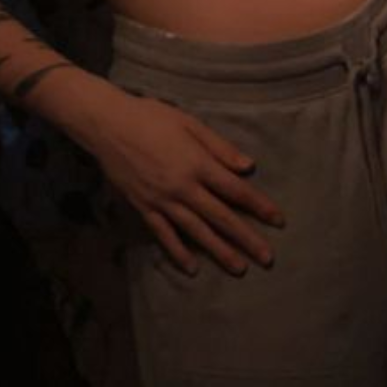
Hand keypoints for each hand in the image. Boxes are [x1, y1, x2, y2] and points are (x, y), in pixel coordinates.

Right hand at [87, 90, 284, 276]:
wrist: (108, 125)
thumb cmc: (152, 117)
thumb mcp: (190, 123)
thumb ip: (219, 147)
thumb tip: (248, 167)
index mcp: (198, 164)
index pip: (236, 190)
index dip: (259, 206)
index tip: (278, 221)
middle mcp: (183, 187)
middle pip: (221, 217)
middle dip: (246, 238)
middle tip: (267, 258)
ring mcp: (162, 200)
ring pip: (196, 231)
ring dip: (219, 251)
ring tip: (239, 268)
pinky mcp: (144, 207)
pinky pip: (164, 234)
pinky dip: (178, 251)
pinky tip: (192, 267)